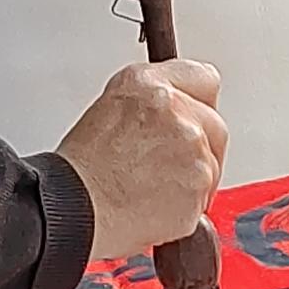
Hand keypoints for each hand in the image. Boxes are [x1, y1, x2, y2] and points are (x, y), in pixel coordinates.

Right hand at [55, 56, 228, 259]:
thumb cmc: (82, 169)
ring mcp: (192, 149)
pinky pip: (203, 198)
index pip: (204, 78)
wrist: (74, 209)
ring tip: (152, 189)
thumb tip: (176, 109)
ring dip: (192, 179)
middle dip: (200, 147)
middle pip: (215, 126)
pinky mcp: (199, 186)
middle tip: (165, 165)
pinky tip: (155, 205)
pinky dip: (186, 207)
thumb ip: (153, 101)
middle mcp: (175, 111)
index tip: (192, 117)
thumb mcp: (111, 108)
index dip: (198, 103)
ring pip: (212, 165)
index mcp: (149, 86)